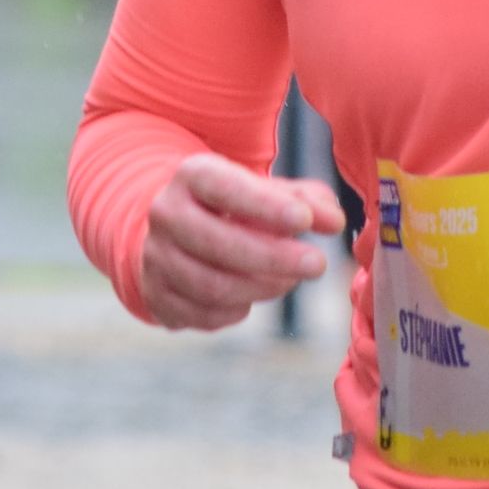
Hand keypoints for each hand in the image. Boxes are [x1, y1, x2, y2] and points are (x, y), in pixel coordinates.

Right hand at [138, 153, 346, 330]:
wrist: (177, 228)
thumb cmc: (236, 206)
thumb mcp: (268, 191)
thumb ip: (307, 201)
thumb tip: (334, 222)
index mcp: (192, 175)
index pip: (225, 189)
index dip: (265, 207)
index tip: (304, 222)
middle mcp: (165, 213)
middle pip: (218, 244)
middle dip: (273, 258)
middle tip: (317, 264)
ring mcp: (155, 257)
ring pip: (211, 285)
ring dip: (261, 287)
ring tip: (290, 280)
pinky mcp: (156, 295)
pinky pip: (203, 314)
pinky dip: (237, 310)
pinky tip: (254, 295)